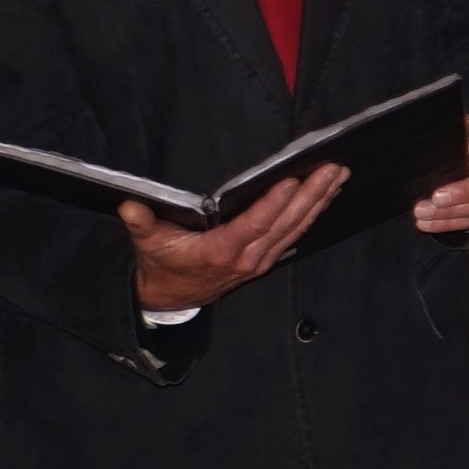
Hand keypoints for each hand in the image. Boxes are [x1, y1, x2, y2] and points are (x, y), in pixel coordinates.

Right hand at [124, 163, 336, 313]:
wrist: (171, 299)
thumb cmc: (162, 264)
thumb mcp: (148, 243)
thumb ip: (142, 223)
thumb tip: (130, 205)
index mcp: (220, 251)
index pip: (254, 224)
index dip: (274, 204)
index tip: (292, 180)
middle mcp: (247, 257)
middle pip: (286, 223)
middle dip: (312, 195)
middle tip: (333, 169)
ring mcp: (260, 260)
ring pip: (296, 229)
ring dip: (319, 202)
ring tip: (338, 175)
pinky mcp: (266, 259)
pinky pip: (295, 235)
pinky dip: (313, 214)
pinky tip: (326, 196)